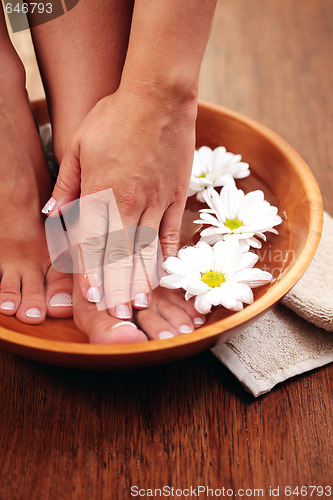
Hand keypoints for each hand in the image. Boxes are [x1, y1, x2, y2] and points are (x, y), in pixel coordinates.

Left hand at [43, 88, 196, 318]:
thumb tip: (50, 214)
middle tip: (115, 315)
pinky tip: (162, 273)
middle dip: (115, 286)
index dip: (90, 272)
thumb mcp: (79, 144)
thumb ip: (66, 184)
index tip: (90, 299)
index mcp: (100, 191)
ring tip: (137, 304)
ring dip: (140, 279)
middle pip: (119, 253)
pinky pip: (170, 231)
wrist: (159, 95)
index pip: (92, 241)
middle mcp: (129, 202)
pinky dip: (166, 254)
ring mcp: (156, 200)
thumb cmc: (115, 116)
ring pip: (145, 248)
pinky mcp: (176, 195)